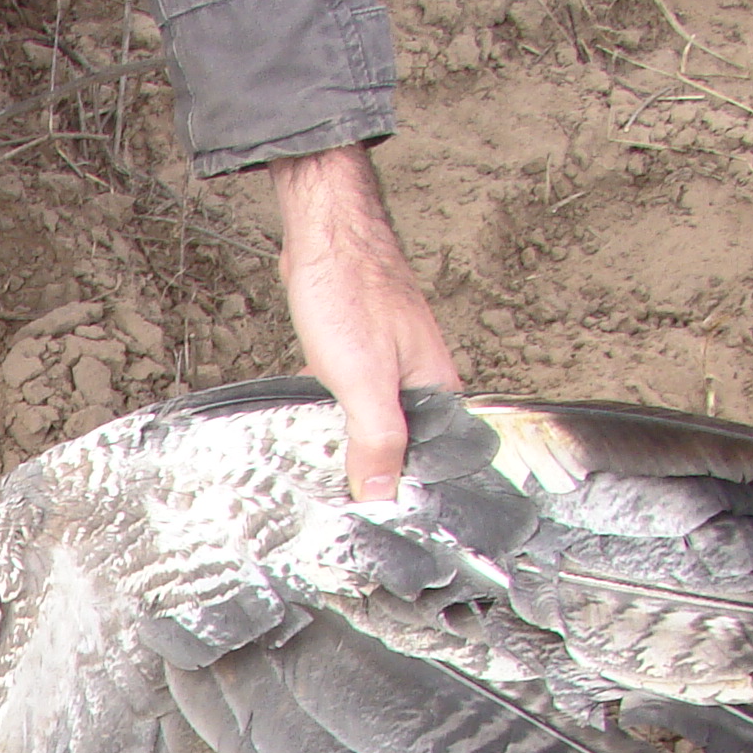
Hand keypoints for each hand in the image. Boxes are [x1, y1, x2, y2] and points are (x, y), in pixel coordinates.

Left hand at [267, 144, 460, 499]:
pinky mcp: (362, 355)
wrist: (323, 230)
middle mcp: (422, 378)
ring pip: (375, 424)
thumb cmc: (348, 287)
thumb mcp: (364, 379)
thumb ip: (379, 439)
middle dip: (376, 474)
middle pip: (405, 445)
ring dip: (352, 447)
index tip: (378, 522)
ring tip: (328, 480)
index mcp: (438, 387)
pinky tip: (314, 429)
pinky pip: (353, 401)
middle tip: (346, 511)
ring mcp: (391, 365)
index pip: (436, 458)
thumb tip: (385, 496)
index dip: (407, 490)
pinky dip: (334, 417)